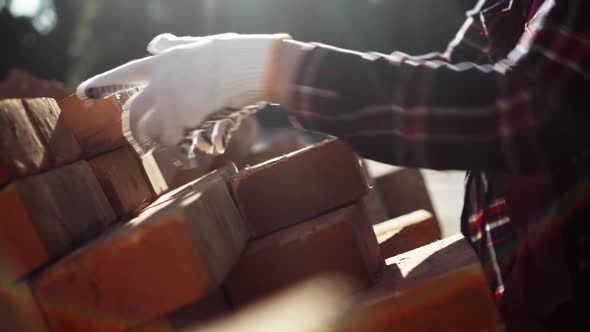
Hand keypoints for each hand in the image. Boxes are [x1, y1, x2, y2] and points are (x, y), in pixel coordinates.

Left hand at [77, 33, 290, 145]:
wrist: (242, 65)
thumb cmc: (227, 54)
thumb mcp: (194, 44)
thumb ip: (172, 46)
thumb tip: (154, 42)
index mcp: (160, 63)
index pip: (124, 74)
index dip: (102, 83)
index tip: (83, 92)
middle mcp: (158, 84)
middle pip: (134, 111)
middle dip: (135, 129)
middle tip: (141, 143)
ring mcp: (167, 103)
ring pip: (150, 130)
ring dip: (158, 142)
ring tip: (172, 151)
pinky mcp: (181, 121)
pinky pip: (172, 142)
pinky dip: (181, 150)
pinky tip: (192, 154)